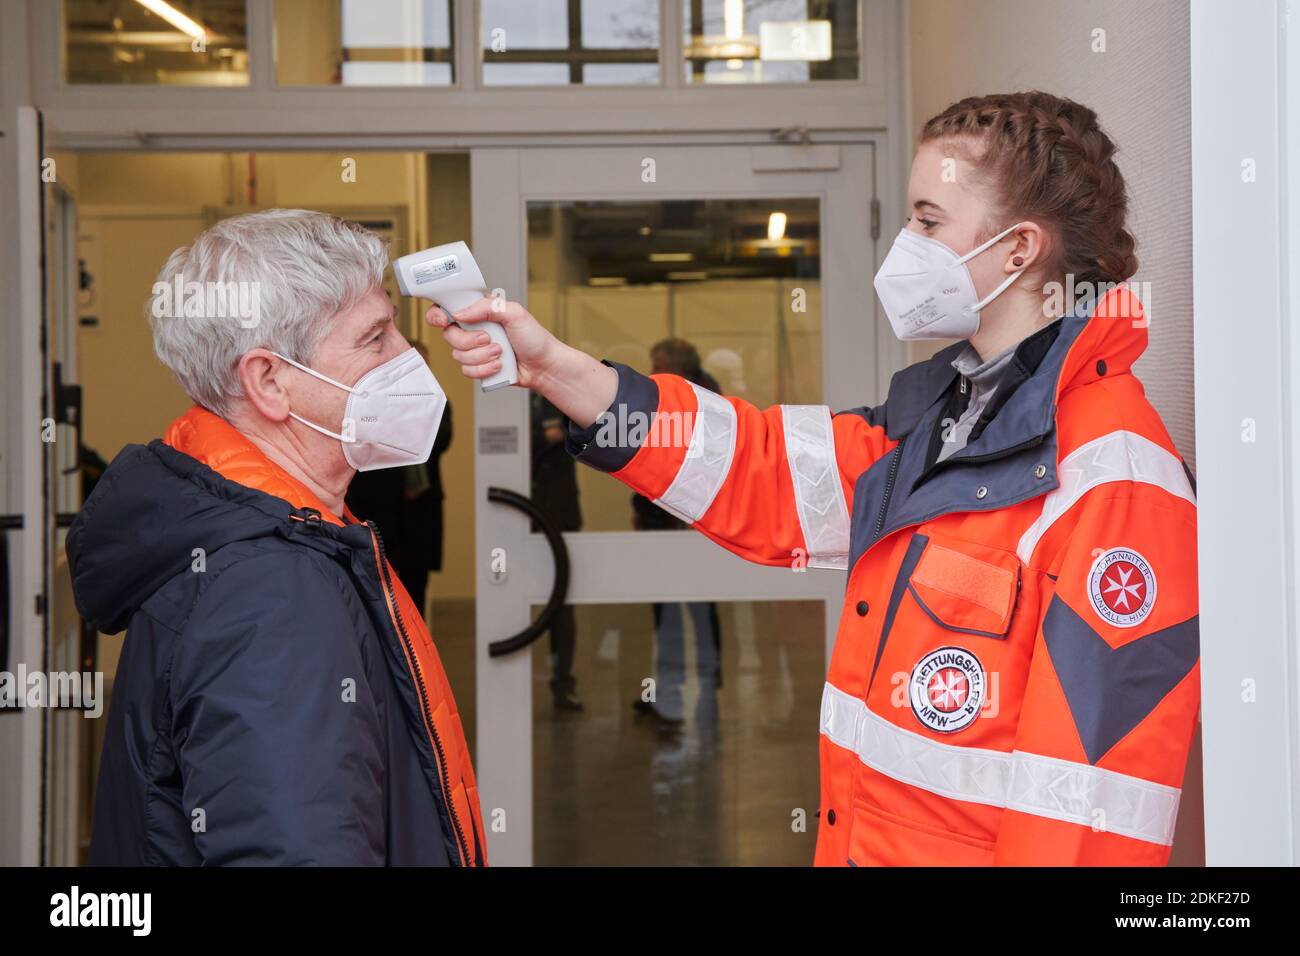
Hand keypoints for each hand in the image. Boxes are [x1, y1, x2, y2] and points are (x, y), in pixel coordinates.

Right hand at [426, 296, 557, 389]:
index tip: (445, 320)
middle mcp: (474, 329)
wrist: (544, 366)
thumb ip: (488, 307)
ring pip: (458, 355)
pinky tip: (498, 365)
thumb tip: (461, 313)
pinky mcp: (478, 367)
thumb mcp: (514, 313)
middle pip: (449, 335)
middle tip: (489, 339)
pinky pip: (466, 371)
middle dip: (470, 341)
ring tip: (501, 352)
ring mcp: (475, 349)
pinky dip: (484, 370)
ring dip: (482, 356)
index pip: (447, 308)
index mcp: (479, 311)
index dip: (439, 314)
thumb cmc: (534, 338)